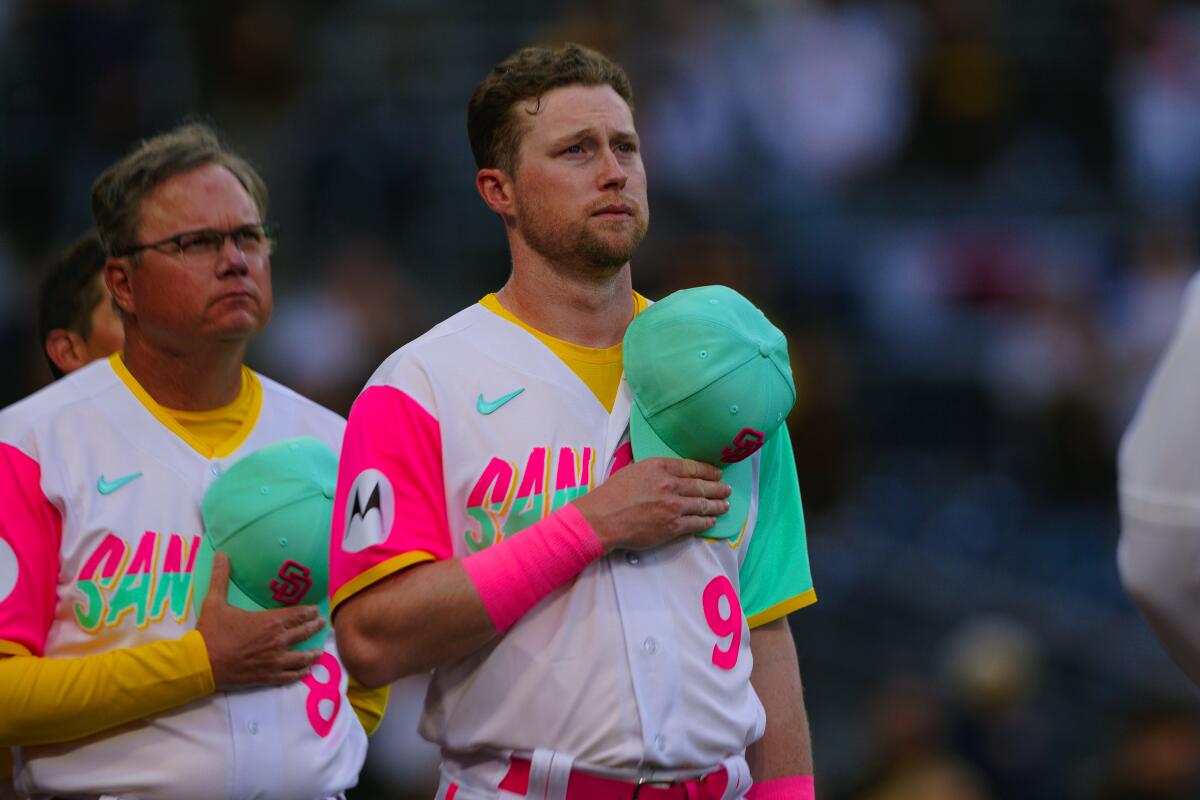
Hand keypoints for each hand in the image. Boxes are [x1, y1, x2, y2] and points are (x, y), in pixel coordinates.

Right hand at [196, 552, 325, 689]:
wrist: (199, 663)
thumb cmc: (210, 632)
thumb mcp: (214, 601)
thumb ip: (221, 577)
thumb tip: (221, 554)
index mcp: (270, 621)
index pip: (298, 614)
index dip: (309, 611)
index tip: (316, 609)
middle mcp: (278, 640)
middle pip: (305, 632)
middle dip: (315, 626)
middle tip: (322, 623)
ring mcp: (274, 661)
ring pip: (302, 657)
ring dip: (312, 653)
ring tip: (318, 651)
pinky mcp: (268, 677)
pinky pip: (290, 676)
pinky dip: (300, 673)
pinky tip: (305, 671)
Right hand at [572, 457, 730, 551]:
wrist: (602, 518)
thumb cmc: (612, 494)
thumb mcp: (633, 470)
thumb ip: (654, 469)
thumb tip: (666, 471)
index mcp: (660, 467)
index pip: (692, 467)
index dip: (708, 471)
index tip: (717, 474)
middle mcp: (670, 485)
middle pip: (702, 486)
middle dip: (718, 488)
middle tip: (727, 489)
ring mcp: (673, 506)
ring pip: (703, 505)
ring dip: (717, 505)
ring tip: (725, 505)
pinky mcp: (673, 526)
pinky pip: (696, 523)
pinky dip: (707, 521)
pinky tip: (712, 520)